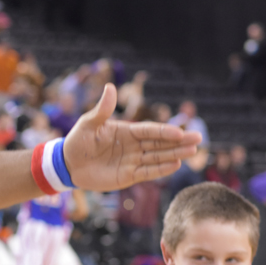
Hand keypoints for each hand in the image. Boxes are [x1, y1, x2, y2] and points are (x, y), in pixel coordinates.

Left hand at [63, 84, 201, 190]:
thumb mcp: (88, 124)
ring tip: (193, 152)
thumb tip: (110, 87)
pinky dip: (160, 170)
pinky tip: (175, 165)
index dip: (164, 132)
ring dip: (174, 155)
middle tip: (198, 139)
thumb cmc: (77, 141)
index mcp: (127, 131)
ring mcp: (132, 161)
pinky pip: (147, 172)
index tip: (179, 132)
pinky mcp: (128, 176)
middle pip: (159, 143)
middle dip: (178, 142)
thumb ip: (101, 110)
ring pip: (157, 157)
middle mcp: (133, 146)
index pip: (150, 131)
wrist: (67, 164)